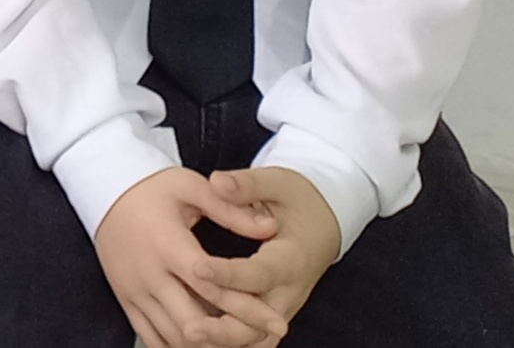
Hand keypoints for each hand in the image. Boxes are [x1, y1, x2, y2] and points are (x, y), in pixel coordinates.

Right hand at [92, 165, 287, 347]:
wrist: (102, 188)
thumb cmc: (150, 187)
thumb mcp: (190, 187)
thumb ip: (231, 210)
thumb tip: (271, 227)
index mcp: (168, 245)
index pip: (213, 288)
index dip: (248, 309)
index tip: (279, 322)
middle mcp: (149, 274)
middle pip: (194, 323)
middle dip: (232, 338)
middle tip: (263, 339)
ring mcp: (134, 291)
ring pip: (175, 337)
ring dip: (208, 346)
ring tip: (239, 343)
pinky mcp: (125, 300)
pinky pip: (152, 339)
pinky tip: (202, 346)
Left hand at [192, 167, 343, 342]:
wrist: (323, 221)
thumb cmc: (296, 198)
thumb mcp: (275, 182)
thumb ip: (247, 185)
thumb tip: (218, 182)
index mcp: (291, 258)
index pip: (259, 273)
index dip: (229, 274)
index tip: (197, 268)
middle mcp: (290, 291)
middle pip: (260, 322)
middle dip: (224, 329)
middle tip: (190, 328)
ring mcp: (284, 307)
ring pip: (257, 338)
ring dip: (226, 343)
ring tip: (190, 340)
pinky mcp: (274, 314)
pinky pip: (255, 338)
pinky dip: (231, 345)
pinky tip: (200, 345)